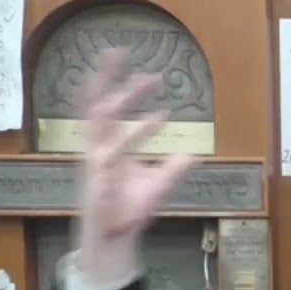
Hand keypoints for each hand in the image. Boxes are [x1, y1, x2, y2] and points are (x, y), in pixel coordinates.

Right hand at [76, 48, 195, 280]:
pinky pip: (116, 149)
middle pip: (98, 104)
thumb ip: (174, 168)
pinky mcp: (99, 175)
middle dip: (106, 77)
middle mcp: (100, 146)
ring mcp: (97, 158)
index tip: (155, 76)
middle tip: (120, 51)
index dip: (130, 90)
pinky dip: (136, 132)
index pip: (114, 111)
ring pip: (97, 116)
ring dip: (108, 90)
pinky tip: (158, 117)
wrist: (114, 238)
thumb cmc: (129, 210)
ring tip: (116, 64)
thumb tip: (194, 154)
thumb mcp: (159, 185)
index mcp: (110, 146)